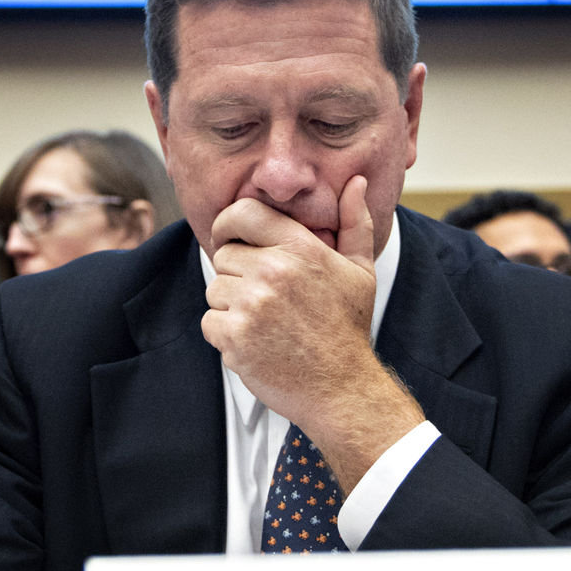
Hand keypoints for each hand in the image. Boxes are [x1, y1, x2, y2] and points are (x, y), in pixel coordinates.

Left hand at [203, 177, 422, 490]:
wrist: (342, 388)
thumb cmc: (348, 328)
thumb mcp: (360, 269)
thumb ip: (354, 222)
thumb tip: (355, 182)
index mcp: (301, 248)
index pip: (243, 213)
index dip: (229, 223)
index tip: (232, 238)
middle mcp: (273, 271)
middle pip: (224, 255)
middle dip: (238, 274)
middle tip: (266, 297)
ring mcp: (252, 304)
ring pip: (215, 289)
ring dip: (231, 305)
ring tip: (264, 323)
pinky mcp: (234, 336)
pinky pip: (209, 321)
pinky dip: (225, 334)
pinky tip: (255, 342)